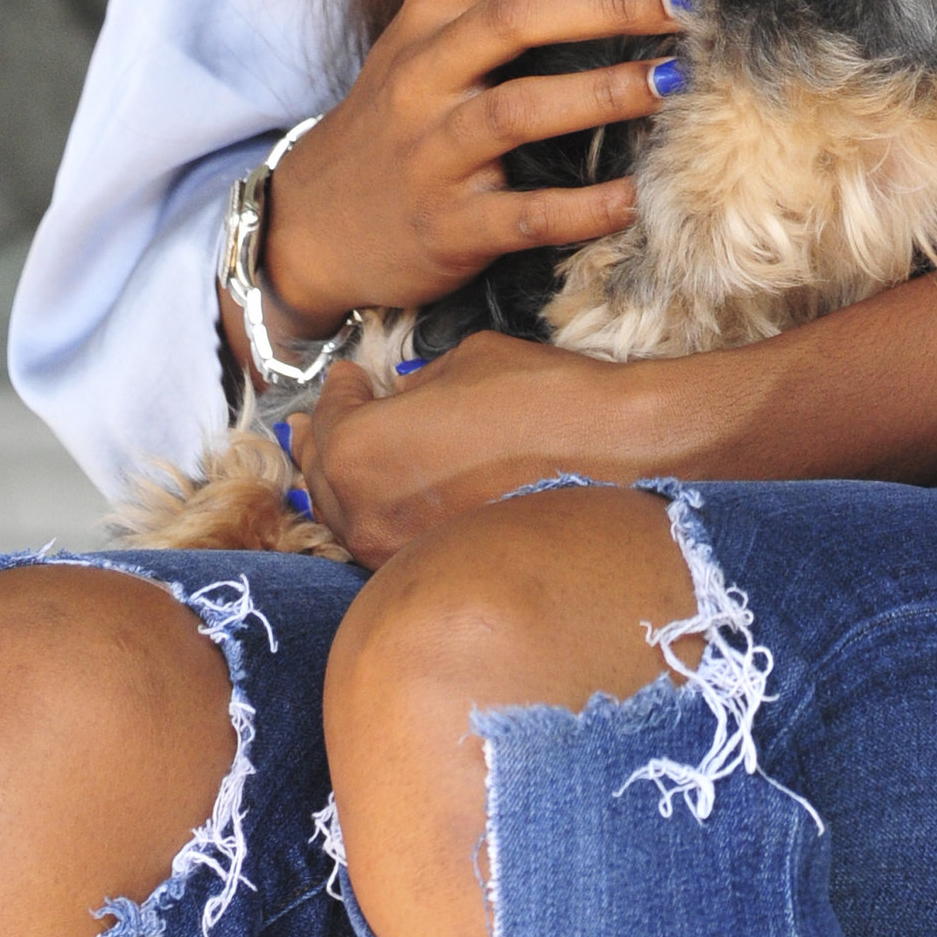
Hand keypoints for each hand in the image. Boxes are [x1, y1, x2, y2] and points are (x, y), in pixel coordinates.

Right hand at [255, 0, 685, 334]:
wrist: (316, 223)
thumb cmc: (402, 117)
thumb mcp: (435, 43)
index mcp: (432, 11)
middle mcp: (425, 72)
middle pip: (518, 15)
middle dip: (611, 2)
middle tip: (688, 2)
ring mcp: (431, 151)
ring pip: (518, 109)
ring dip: (603, 93)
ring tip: (672, 83)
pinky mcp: (445, 225)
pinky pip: (523, 213)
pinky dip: (582, 206)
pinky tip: (636, 196)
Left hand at [288, 337, 650, 566]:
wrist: (611, 453)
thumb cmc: (540, 397)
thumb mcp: (461, 363)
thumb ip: (411, 387)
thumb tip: (397, 398)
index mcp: (360, 450)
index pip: (328, 420)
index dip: (337, 392)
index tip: (349, 376)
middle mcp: (366, 513)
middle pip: (325, 476)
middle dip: (328, 439)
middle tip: (332, 416)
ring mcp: (398, 555)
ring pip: (352, 516)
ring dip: (351, 483)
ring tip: (359, 458)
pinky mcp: (436, 573)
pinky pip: (389, 540)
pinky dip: (385, 513)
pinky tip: (403, 493)